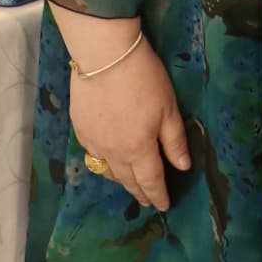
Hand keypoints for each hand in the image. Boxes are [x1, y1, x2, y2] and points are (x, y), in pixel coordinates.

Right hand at [61, 18, 191, 212]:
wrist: (104, 55)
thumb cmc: (143, 79)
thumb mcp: (168, 108)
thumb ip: (174, 141)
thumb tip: (182, 166)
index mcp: (139, 149)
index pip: (151, 180)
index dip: (158, 195)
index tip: (164, 205)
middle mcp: (113, 152)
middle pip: (128, 180)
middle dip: (139, 192)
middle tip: (147, 201)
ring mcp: (93, 141)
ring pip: (107, 171)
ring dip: (120, 180)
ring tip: (128, 183)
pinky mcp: (79, 127)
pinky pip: (91, 154)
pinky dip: (102, 162)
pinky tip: (106, 158)